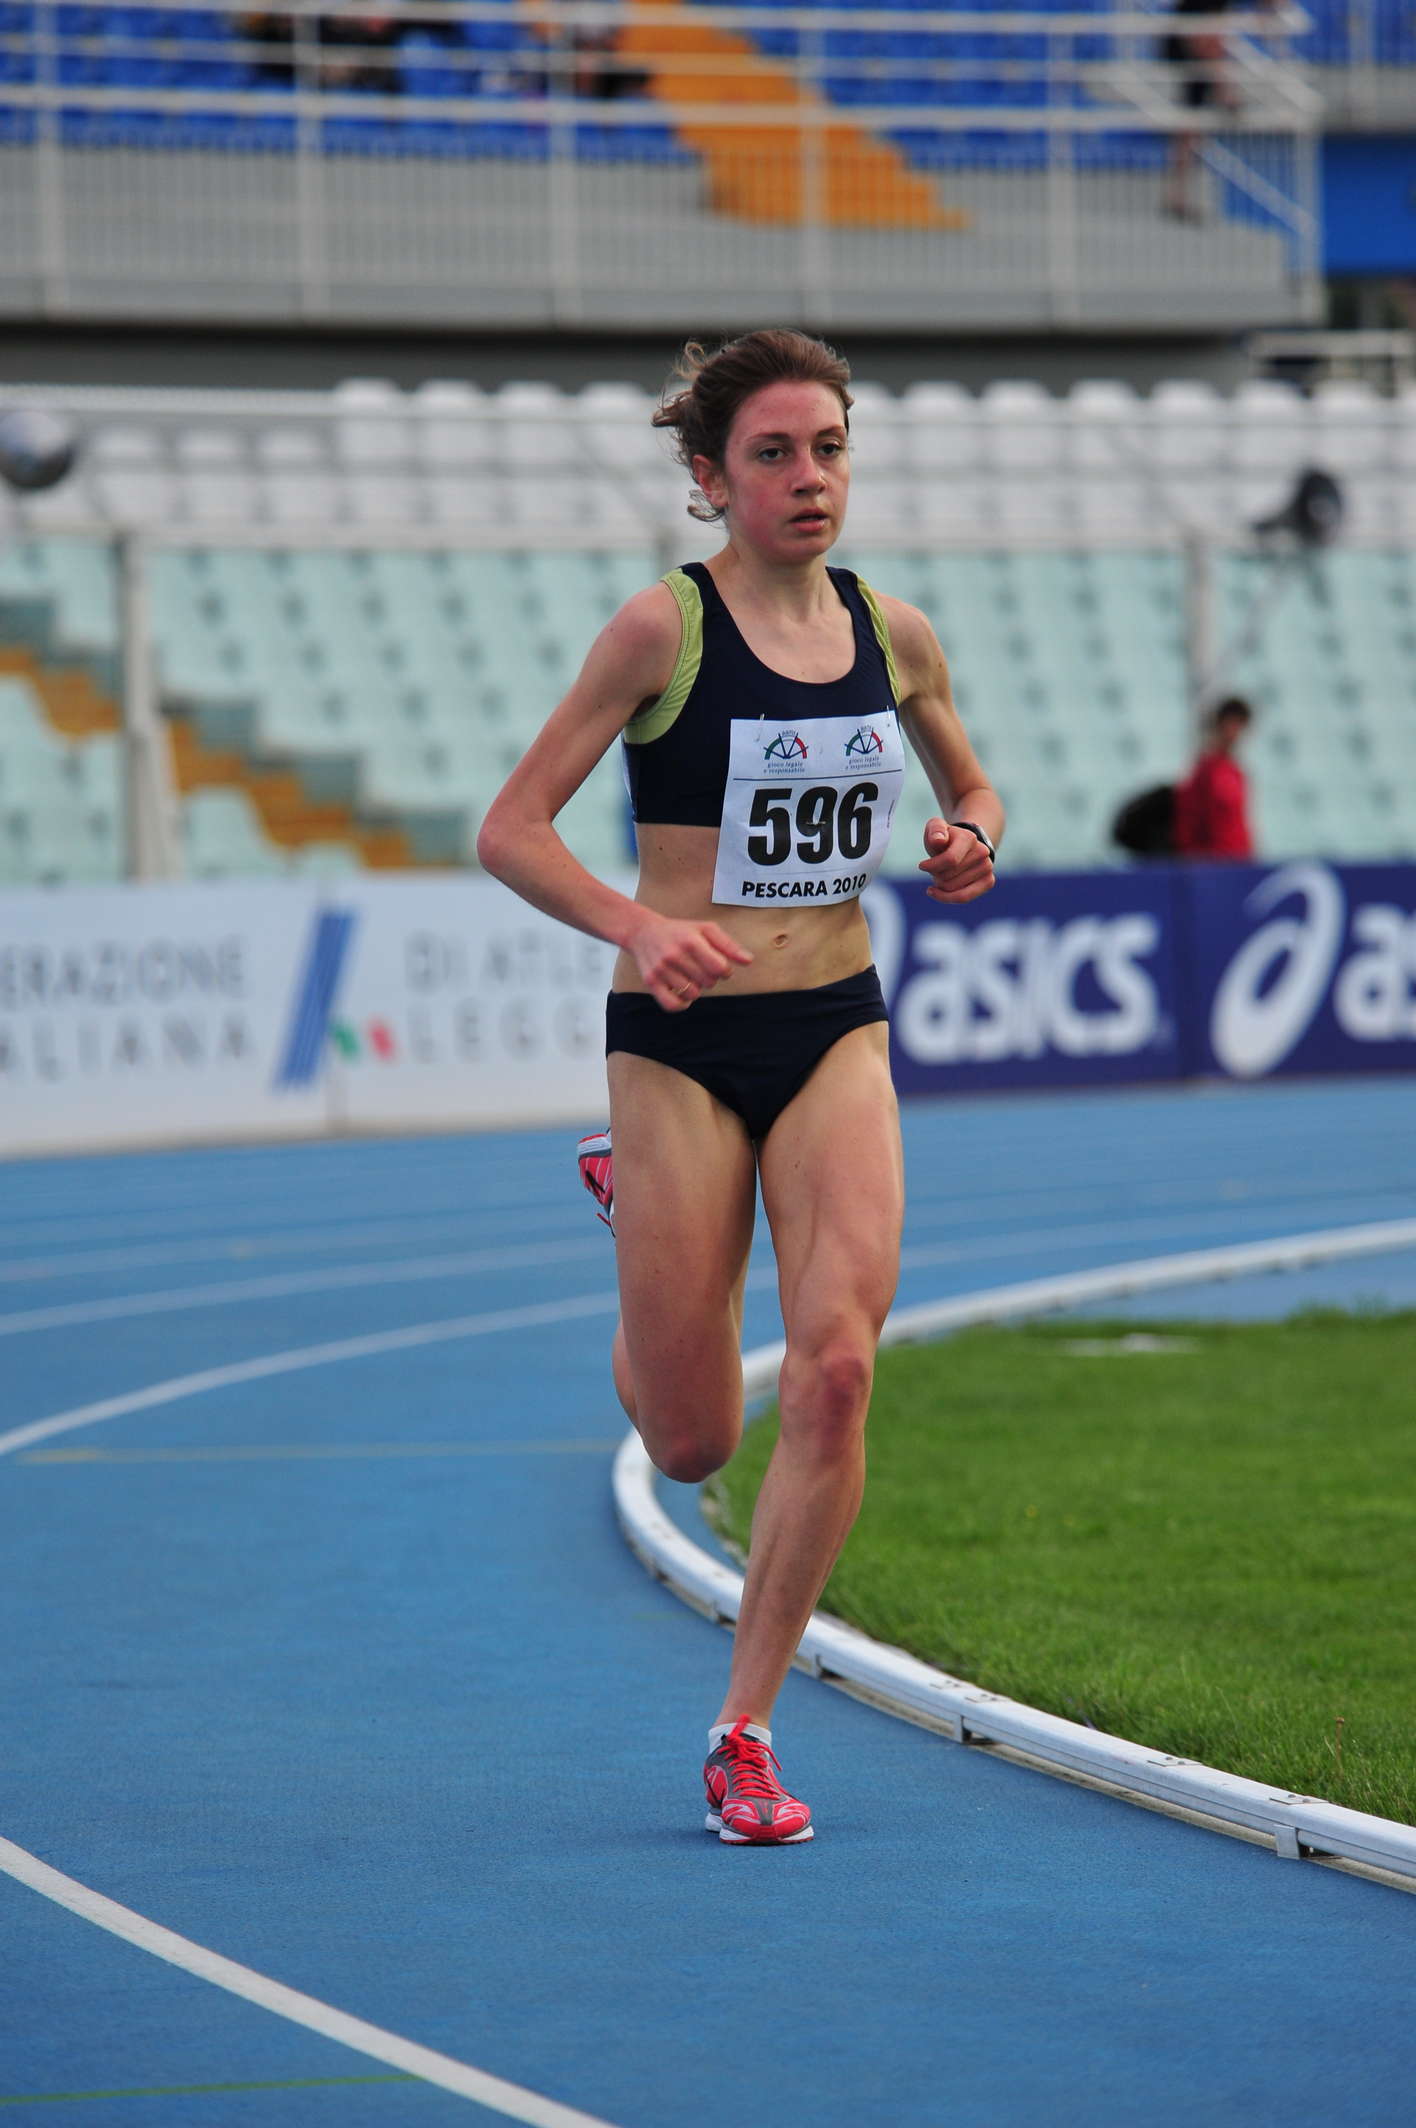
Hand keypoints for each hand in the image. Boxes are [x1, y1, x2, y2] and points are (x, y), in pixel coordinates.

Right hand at [625, 912, 753, 1010]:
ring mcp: (661, 969)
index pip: (719, 967)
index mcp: (690, 940)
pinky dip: (682, 1004)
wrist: (643, 932)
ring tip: (691, 976)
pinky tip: (683, 993)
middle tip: (702, 968)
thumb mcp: (706, 930)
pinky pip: (672, 1005)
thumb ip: (729, 945)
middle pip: (708, 982)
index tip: (720, 966)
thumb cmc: (681, 931)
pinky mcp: (651, 982)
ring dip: (697, 989)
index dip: (725, 970)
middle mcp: (674, 955)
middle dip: (711, 978)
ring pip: (693, 994)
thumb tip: (749, 961)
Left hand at [918, 818, 995, 903]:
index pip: (950, 859)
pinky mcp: (989, 881)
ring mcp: (987, 867)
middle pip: (948, 876)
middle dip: (935, 874)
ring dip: (940, 885)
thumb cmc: (945, 839)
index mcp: (969, 838)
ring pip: (953, 889)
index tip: (922, 866)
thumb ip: (935, 830)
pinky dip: (947, 898)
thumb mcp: (935, 828)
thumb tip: (939, 840)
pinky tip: (937, 892)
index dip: (932, 866)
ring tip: (941, 874)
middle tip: (935, 868)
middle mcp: (982, 852)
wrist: (963, 846)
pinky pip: (964, 898)